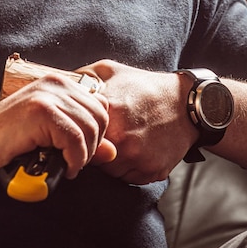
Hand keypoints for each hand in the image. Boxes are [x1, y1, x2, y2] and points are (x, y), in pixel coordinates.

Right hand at [0, 73, 115, 180]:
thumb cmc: (9, 143)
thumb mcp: (52, 138)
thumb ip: (83, 140)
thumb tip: (113, 153)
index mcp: (60, 84)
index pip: (100, 107)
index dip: (97, 134)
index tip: (82, 151)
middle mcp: (57, 84)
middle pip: (100, 117)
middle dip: (93, 146)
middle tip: (75, 162)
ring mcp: (48, 94)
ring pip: (90, 128)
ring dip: (83, 156)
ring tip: (69, 166)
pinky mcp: (42, 110)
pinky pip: (75, 138)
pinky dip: (75, 158)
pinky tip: (65, 167)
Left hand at [78, 60, 197, 183]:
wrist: (186, 104)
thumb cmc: (146, 86)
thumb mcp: (110, 70)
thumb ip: (82, 77)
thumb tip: (60, 84)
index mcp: (108, 113)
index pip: (76, 135)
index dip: (76, 134)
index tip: (79, 130)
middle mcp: (121, 139)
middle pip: (90, 156)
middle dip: (92, 148)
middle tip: (101, 136)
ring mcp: (136, 158)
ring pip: (108, 170)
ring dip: (110, 160)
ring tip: (122, 140)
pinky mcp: (151, 171)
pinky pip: (128, 177)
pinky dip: (128, 167)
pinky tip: (136, 148)